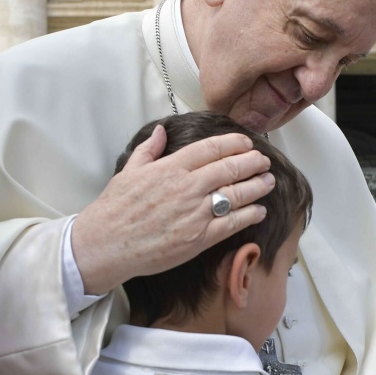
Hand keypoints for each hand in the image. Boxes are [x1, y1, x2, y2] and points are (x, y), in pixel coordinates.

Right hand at [72, 124, 273, 294]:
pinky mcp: (199, 238)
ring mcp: (195, 213)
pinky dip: (249, 215)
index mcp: (171, 168)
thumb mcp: (129, 170)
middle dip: (252, 162)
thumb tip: (162, 130)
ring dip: (257, 186)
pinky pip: (232, 224)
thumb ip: (150, 149)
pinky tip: (258, 210)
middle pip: (230, 168)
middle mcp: (187, 187)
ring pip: (236, 194)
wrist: (107, 243)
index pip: (211, 148)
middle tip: (264, 160)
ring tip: (268, 181)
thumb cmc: (116, 208)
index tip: (246, 143)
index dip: (234, 143)